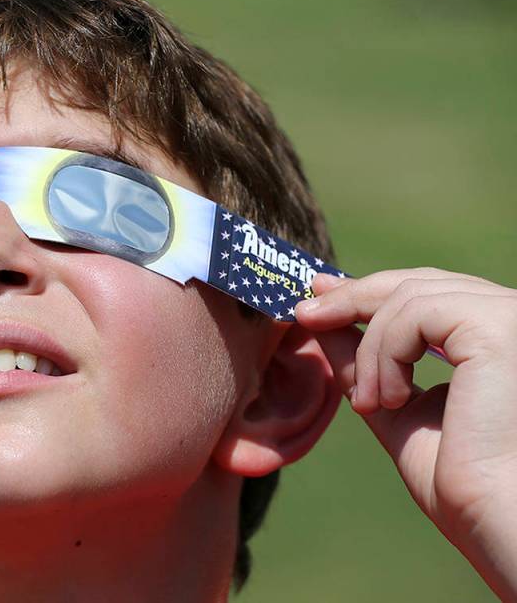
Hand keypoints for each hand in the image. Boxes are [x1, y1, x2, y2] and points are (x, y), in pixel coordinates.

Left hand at [295, 269, 516, 600]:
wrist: (488, 517)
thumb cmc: (457, 479)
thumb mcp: (391, 403)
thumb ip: (362, 360)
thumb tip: (320, 319)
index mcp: (493, 334)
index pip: (425, 292)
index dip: (367, 289)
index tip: (317, 292)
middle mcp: (509, 317)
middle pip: (416, 282)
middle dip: (351, 296)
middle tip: (304, 314)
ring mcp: (509, 319)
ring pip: (408, 297)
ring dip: (370, 351)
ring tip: (368, 403)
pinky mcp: (498, 329)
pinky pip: (416, 314)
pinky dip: (385, 353)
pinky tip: (386, 400)